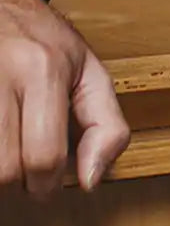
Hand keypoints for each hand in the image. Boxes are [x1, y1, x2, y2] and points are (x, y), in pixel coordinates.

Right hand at [0, 0, 130, 199]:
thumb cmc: (43, 40)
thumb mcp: (88, 70)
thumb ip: (105, 124)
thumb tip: (92, 179)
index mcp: (45, 69)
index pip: (44, 157)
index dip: (47, 185)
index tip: (46, 181)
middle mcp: (5, 72)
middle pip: (4, 170)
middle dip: (16, 183)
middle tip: (22, 169)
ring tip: (7, 152)